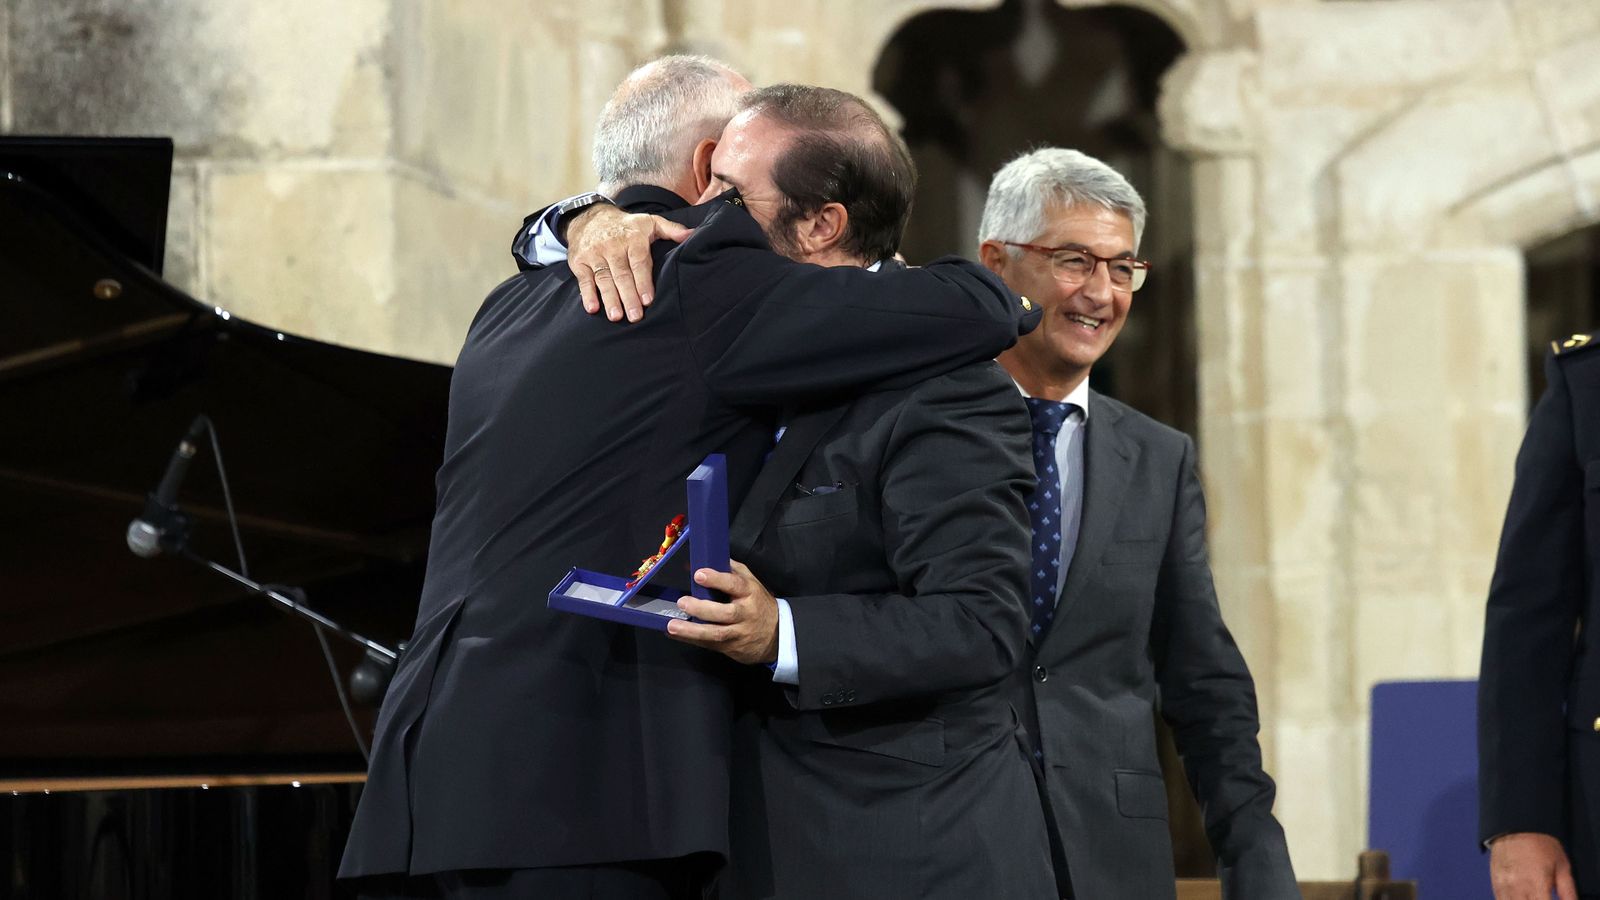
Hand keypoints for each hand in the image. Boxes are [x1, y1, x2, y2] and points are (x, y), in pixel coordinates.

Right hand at [567, 207, 691, 322]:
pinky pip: (584, 279)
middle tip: (635, 316)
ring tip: (616, 317)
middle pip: (621, 274)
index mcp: (633, 239)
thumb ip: (671, 229)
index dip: (643, 282)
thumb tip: (692, 235)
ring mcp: (595, 254)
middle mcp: (613, 246)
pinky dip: (587, 294)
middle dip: (628, 296)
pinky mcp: (579, 261)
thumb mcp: (649, 221)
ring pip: (603, 279)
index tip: (648, 300)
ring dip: (610, 299)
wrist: (589, 217)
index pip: (639, 263)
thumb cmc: (626, 226)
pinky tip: (592, 309)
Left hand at [666, 561, 779, 665]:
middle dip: (702, 608)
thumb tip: (704, 558)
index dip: (717, 579)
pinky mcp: (731, 647)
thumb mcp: (751, 582)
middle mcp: (745, 614)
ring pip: (716, 633)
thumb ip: (731, 570)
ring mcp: (738, 633)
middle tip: (682, 602)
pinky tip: (674, 635)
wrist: (776, 635)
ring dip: (692, 631)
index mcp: (750, 593)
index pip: (735, 585)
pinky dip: (690, 640)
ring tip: (672, 626)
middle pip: (725, 613)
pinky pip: (709, 644)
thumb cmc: (758, 603)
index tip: (699, 574)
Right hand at [1489, 832, 1576, 899]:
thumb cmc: (1540, 843)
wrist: (1515, 825)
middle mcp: (1518, 887)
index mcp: (1537, 884)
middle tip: (1541, 896)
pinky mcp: (1496, 883)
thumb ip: (1568, 890)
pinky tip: (1520, 897)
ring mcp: (1504, 886)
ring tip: (1532, 895)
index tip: (1549, 898)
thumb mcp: (1562, 865)